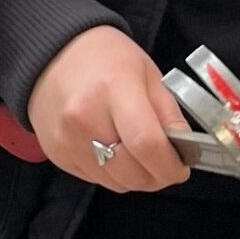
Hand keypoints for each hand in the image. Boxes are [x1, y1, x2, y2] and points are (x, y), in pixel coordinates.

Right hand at [28, 26, 190, 191]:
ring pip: (116, 184)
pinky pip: (95, 179)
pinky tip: (112, 149)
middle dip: (157, 176)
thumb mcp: (147, 73)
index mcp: (114, 89)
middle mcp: (85, 118)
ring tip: (137, 153)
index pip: (147, 144)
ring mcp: (67, 139)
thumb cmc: (104, 57)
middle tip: (164, 163)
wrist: (53, 55)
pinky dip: (111, 173)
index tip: (181, 168)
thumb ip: (169, 113)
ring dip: (134, 177)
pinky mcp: (57, 154)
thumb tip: (185, 150)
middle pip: (132, 173)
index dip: (170, 166)